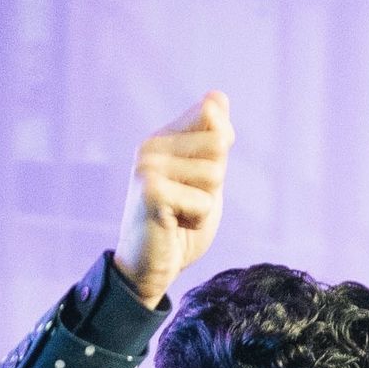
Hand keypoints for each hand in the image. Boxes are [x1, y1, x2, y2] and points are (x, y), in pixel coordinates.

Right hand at [115, 93, 233, 309]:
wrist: (150, 271)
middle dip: (214, 182)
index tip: (196, 179)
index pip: (213, 112)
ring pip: (214, 174)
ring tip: (180, 215)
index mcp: (164, 136)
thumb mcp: (206, 180)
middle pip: (219, 144)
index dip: (221, 150)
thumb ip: (215, 141)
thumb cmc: (180, 228)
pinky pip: (203, 202)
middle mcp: (151, 145)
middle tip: (187, 203)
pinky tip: (174, 226)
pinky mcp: (151, 192)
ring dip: (205, 204)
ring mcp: (147, 166)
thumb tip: (218, 96)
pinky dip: (197, 221)